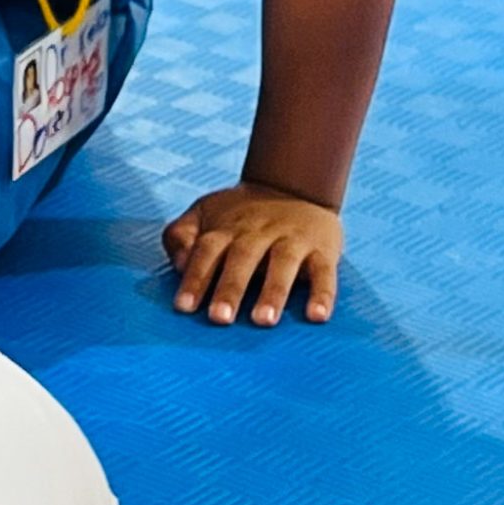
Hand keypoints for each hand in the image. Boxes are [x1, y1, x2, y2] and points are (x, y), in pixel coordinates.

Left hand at [164, 183, 341, 326]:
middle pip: (243, 257)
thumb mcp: (204, 212)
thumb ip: (180, 235)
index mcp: (227, 227)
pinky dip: (323, 293)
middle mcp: (259, 231)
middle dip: (231, 288)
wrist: (295, 184)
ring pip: (283, 263)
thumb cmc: (240, 213)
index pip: (207, 251)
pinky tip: (317, 316)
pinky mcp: (322, 248)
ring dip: (274, 292)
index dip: (195, 278)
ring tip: (263, 320)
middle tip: (220, 318)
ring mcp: (292, 238)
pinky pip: (325, 271)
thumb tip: (178, 263)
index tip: (184, 307)